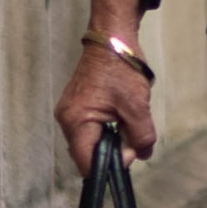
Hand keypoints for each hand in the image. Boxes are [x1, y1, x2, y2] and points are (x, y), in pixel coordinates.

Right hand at [55, 39, 157, 169]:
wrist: (111, 39)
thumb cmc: (121, 70)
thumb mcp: (137, 107)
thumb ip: (139, 137)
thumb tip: (140, 157)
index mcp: (76, 122)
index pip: (86, 163)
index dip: (108, 168)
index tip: (127, 161)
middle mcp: (66, 120)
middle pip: (87, 154)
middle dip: (111, 153)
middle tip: (132, 140)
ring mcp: (69, 112)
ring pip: (90, 141)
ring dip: (110, 140)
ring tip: (127, 124)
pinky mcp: (76, 106)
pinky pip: (90, 129)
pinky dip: (106, 130)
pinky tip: (120, 118)